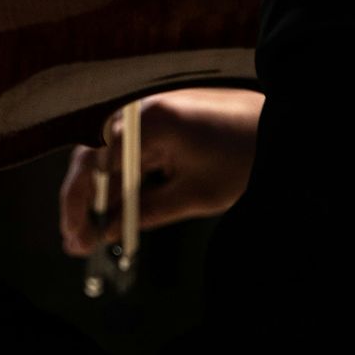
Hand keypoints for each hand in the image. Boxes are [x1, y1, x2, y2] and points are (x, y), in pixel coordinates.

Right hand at [58, 88, 264, 256]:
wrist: (278, 125)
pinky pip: (125, 155)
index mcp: (150, 123)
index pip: (95, 165)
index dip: (81, 205)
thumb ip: (146, 211)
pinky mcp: (155, 122)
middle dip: (81, 204)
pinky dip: (115, 185)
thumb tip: (108, 231)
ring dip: (94, 197)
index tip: (78, 239)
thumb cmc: (243, 156)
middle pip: (92, 159)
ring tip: (89, 238)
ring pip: (105, 160)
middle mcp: (139, 111)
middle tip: (76, 244)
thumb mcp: (196, 195)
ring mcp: (145, 114)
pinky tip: (110, 213)